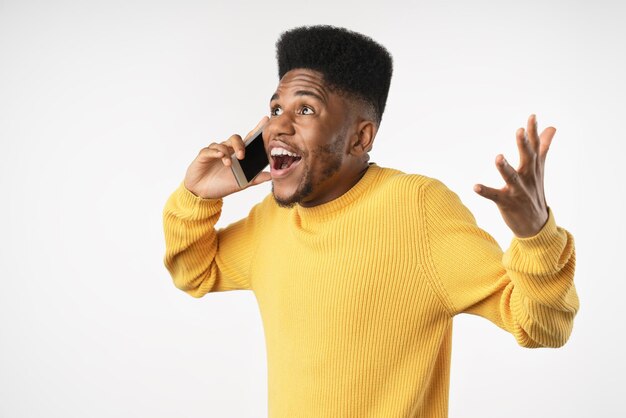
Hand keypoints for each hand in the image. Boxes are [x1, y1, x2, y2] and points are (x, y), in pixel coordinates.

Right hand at [183, 116, 270, 198]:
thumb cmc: (222, 185)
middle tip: (242, 156)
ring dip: (227, 153)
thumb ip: (256, 178)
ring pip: (222, 144)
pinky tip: (220, 157)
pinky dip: (216, 152)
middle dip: (240, 145)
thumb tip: (272, 175)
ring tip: (229, 164)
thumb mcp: (242, 183)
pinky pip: (210, 150)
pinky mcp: (204, 155)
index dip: (256, 130)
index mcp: (238, 155)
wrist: (203, 194)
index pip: (249, 139)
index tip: (266, 120)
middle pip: (235, 138)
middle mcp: (227, 150)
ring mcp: (215, 152)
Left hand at [473, 114, 555, 237]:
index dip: (533, 132)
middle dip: (523, 145)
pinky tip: (475, 186)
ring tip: (498, 157)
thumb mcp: (539, 169)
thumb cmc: (534, 192)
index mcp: (533, 168)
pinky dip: (485, 191)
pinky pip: (494, 196)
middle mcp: (528, 178)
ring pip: (511, 178)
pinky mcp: (506, 203)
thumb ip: (543, 147)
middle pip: (526, 159)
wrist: (536, 225)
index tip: (532, 116)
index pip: (535, 147)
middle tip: (519, 130)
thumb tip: (552, 127)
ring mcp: (518, 191)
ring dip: (505, 168)